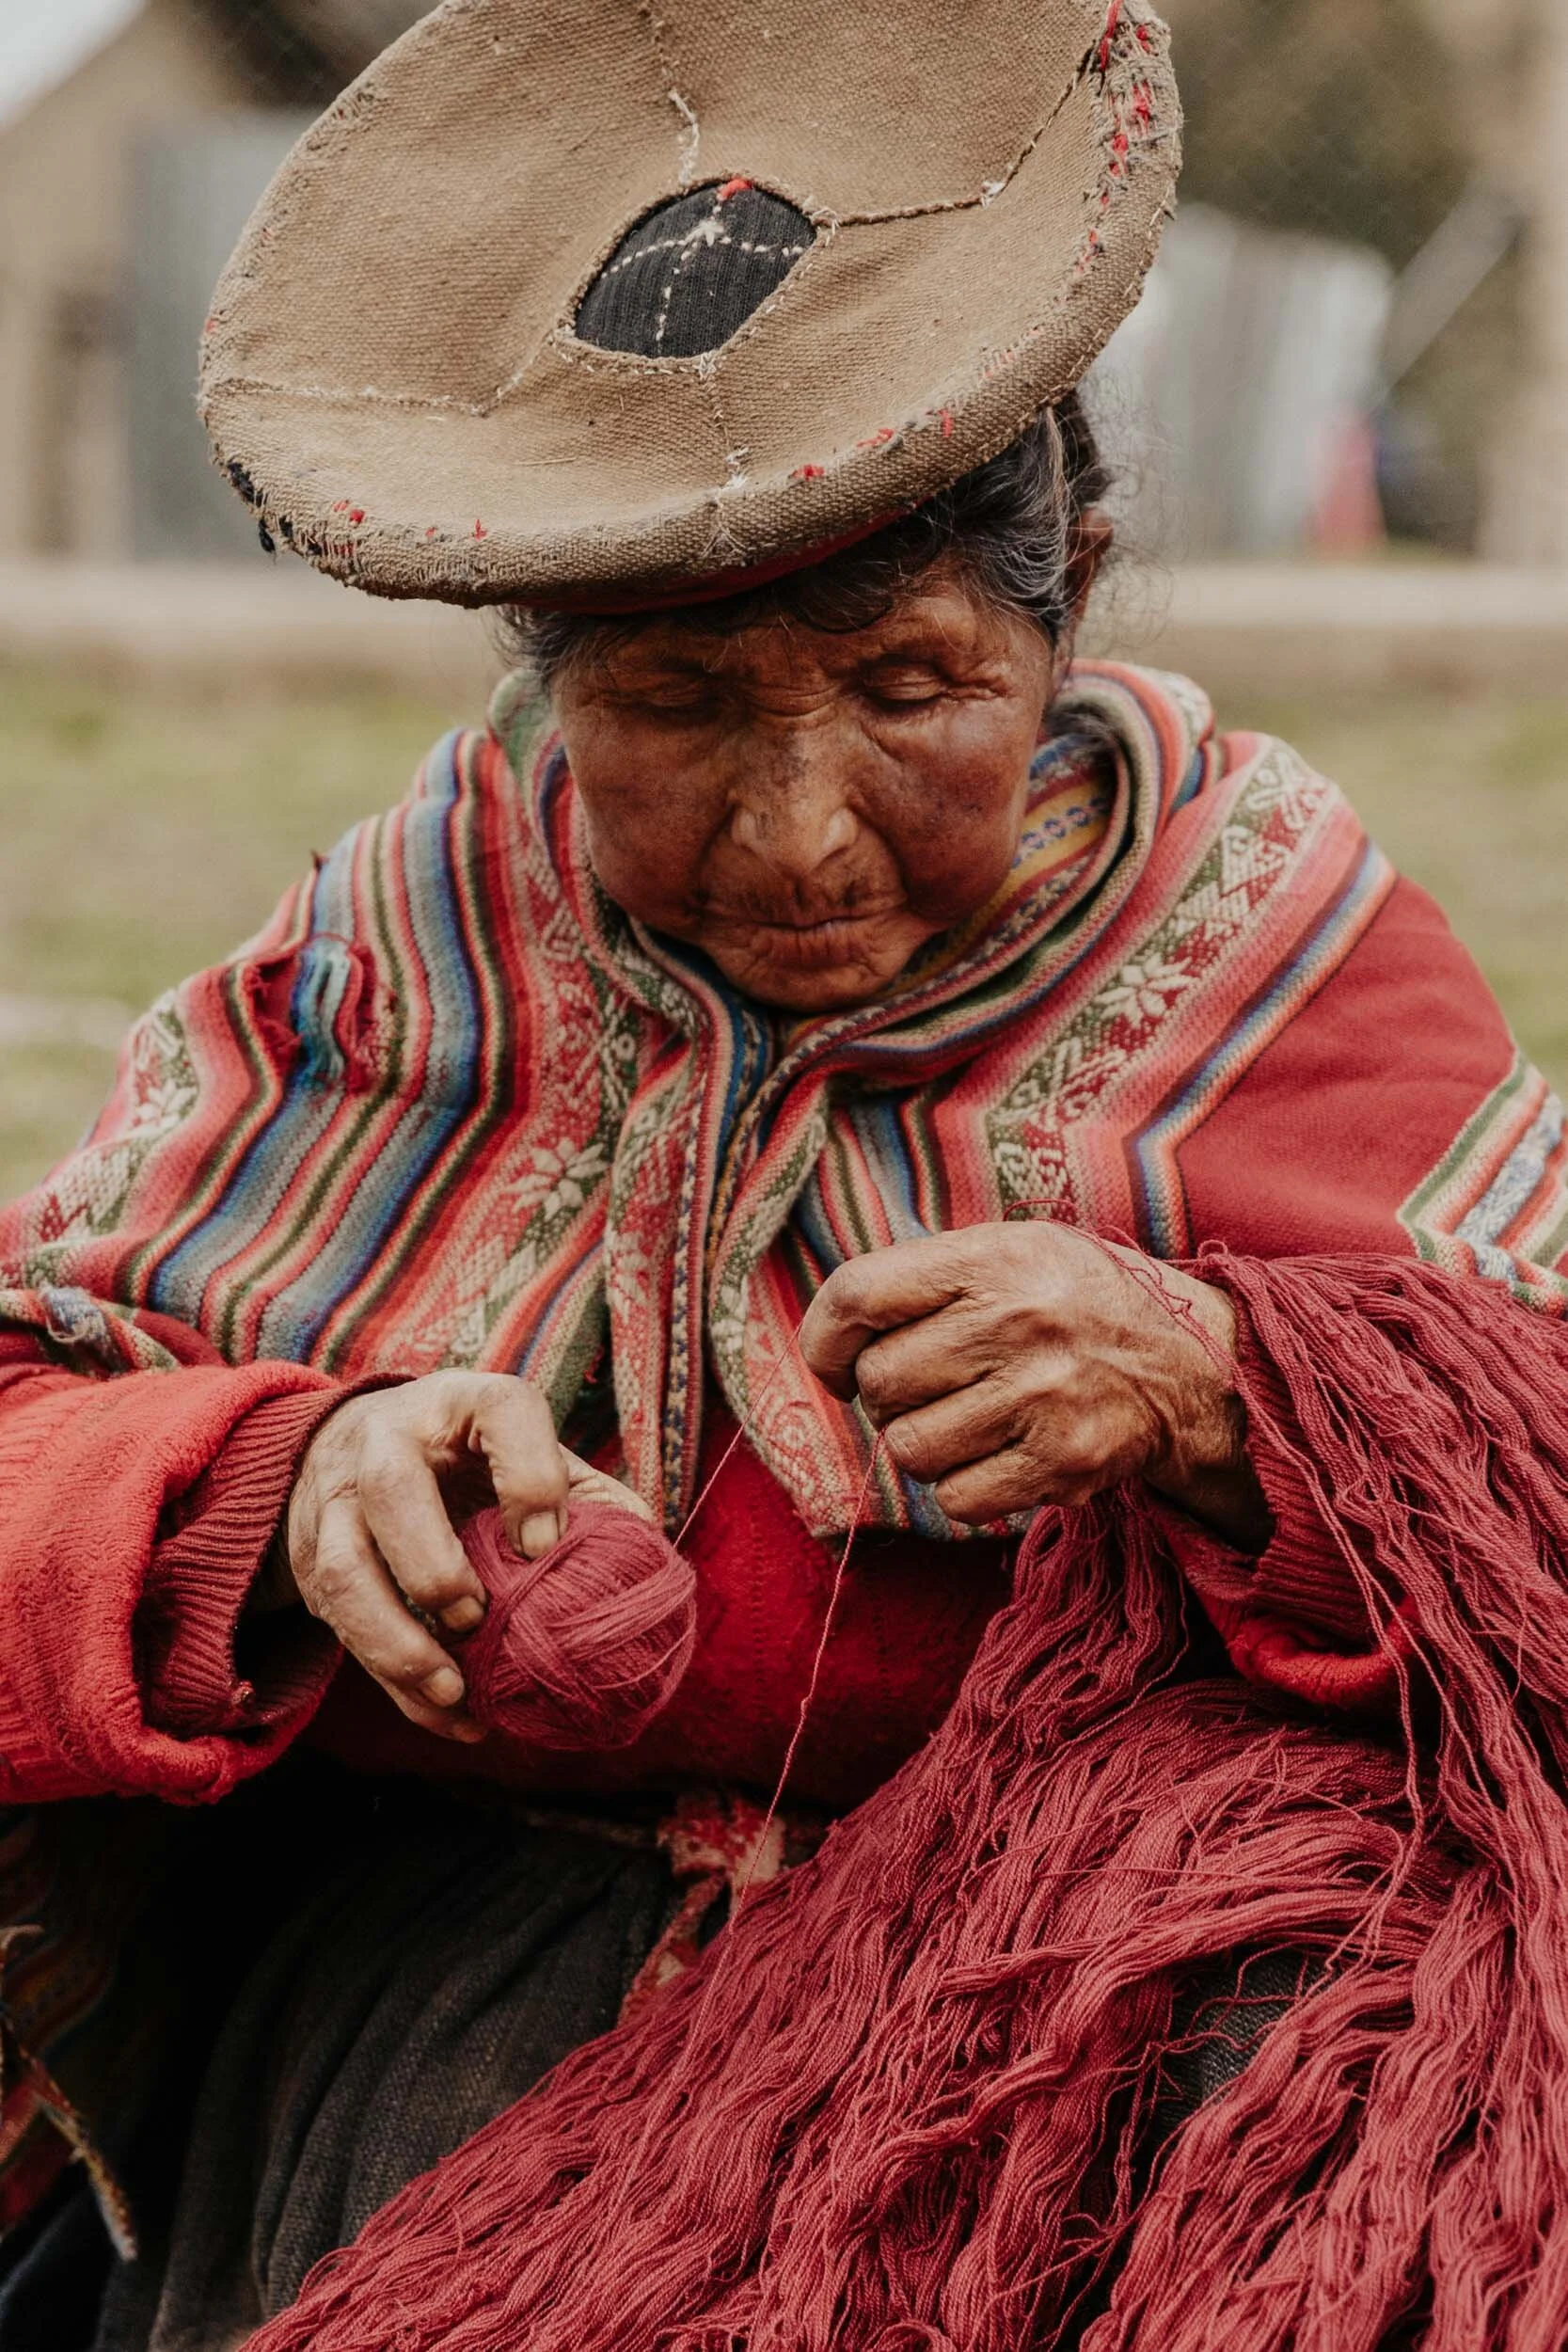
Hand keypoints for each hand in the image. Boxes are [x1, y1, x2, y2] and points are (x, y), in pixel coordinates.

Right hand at [276, 1372, 651, 1741]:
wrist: (349, 1446)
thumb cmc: (465, 1455)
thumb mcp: (523, 1451)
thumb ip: (582, 1493)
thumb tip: (642, 1556)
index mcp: (462, 1400)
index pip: (501, 1409)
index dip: (531, 1479)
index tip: (545, 1545)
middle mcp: (387, 1438)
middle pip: (391, 1489)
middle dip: (434, 1566)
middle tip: (478, 1619)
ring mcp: (335, 1499)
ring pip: (343, 1570)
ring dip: (396, 1641)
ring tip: (454, 1691)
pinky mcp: (310, 1558)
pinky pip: (340, 1627)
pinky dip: (393, 1685)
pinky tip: (450, 1717)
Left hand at [798, 1222, 1269, 1548]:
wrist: (1189, 1364)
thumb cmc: (1073, 1305)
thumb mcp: (1010, 1252)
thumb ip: (925, 1278)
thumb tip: (833, 1333)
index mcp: (991, 1259)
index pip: (858, 1294)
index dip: (825, 1338)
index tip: (836, 1361)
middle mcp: (1015, 1322)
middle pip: (880, 1381)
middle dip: (889, 1397)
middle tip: (932, 1390)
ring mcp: (1041, 1395)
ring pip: (909, 1448)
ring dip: (924, 1446)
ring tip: (966, 1422)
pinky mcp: (1062, 1462)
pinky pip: (955, 1497)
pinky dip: (961, 1488)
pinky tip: (995, 1457)